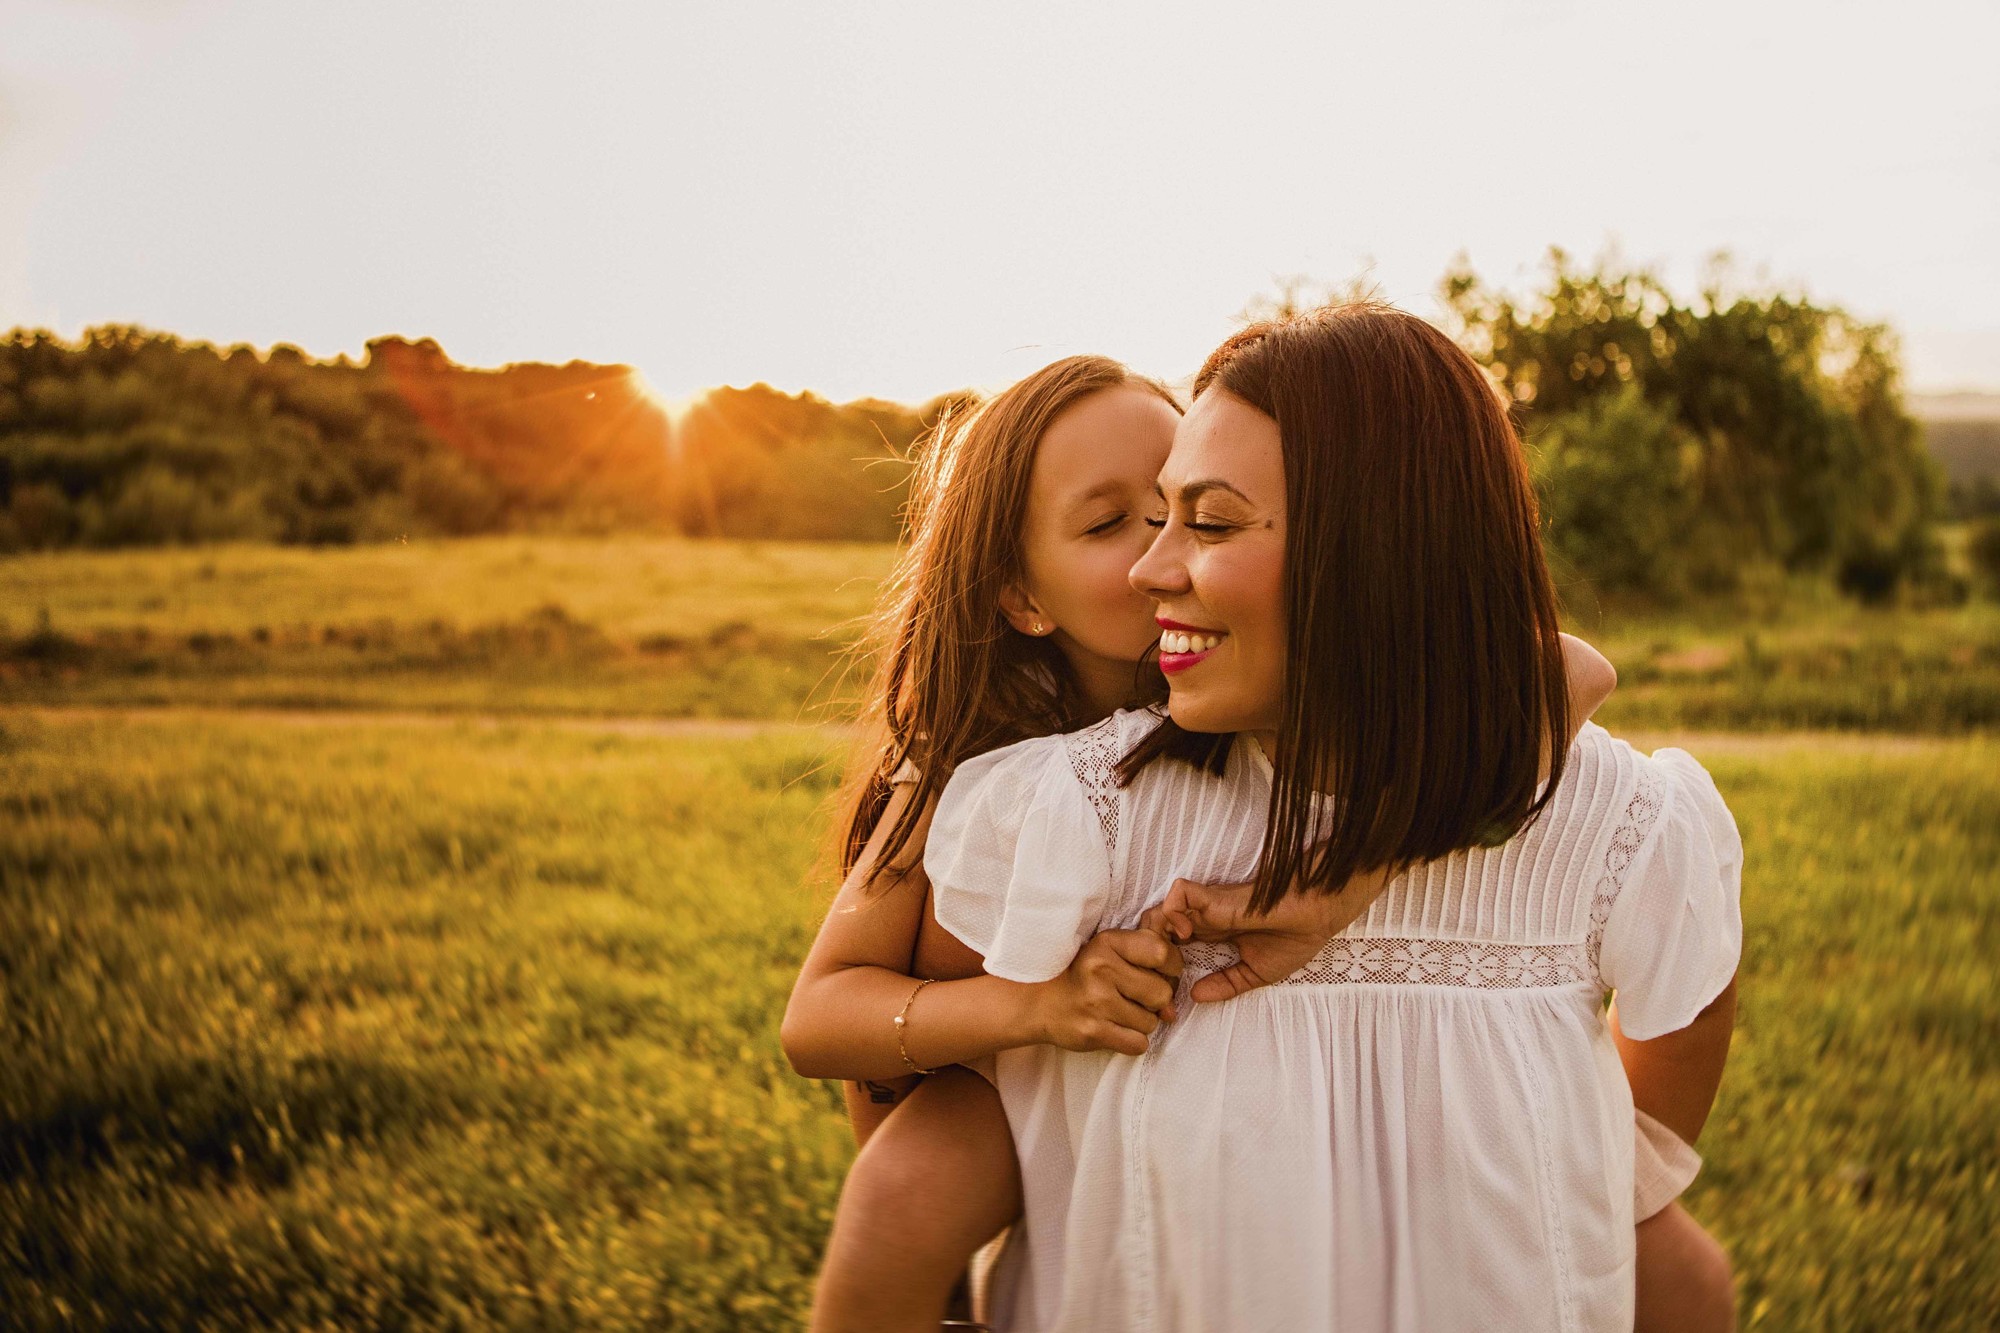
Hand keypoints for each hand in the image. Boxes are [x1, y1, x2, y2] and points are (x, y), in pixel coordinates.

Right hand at [1028, 928, 1183, 1056]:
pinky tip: (1116, 1028)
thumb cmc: (1082, 973)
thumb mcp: (1108, 949)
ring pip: (1151, 1022)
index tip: (1164, 972)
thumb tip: (1178, 989)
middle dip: (1157, 1000)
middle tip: (1138, 998)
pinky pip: (1138, 1044)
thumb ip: (1145, 951)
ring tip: (1121, 1012)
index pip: (1161, 952)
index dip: (1172, 966)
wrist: (1039, 1002)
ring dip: (1143, 1021)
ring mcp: (1096, 1002)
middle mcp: (1101, 970)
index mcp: (1107, 943)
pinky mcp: (1093, 1032)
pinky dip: (1133, 1040)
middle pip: (1161, 993)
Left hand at [1140, 869, 1390, 1002]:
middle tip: (1155, 975)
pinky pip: (1178, 894)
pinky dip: (1171, 913)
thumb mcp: (1257, 971)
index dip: (1161, 964)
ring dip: (1154, 933)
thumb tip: (1194, 998)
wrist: (1320, 912)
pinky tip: (1184, 935)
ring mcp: (1207, 906)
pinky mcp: (1216, 895)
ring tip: (1167, 958)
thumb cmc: (1296, 937)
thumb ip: (1226, 983)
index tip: (1165, 991)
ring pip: (1159, 910)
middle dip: (1147, 950)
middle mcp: (1204, 919)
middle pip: (1155, 927)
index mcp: (1212, 933)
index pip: (1171, 944)